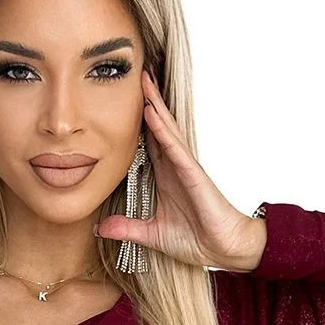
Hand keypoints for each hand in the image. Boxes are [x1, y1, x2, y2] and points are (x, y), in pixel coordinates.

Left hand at [95, 68, 265, 272]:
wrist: (223, 250)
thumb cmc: (196, 240)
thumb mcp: (152, 234)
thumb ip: (127, 229)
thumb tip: (101, 229)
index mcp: (165, 177)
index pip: (148, 142)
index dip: (136, 122)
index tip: (123, 101)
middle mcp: (174, 166)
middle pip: (158, 127)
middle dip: (147, 101)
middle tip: (136, 74)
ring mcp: (185, 167)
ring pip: (167, 129)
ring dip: (154, 105)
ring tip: (144, 80)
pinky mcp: (194, 174)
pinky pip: (175, 148)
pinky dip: (163, 130)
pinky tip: (151, 113)